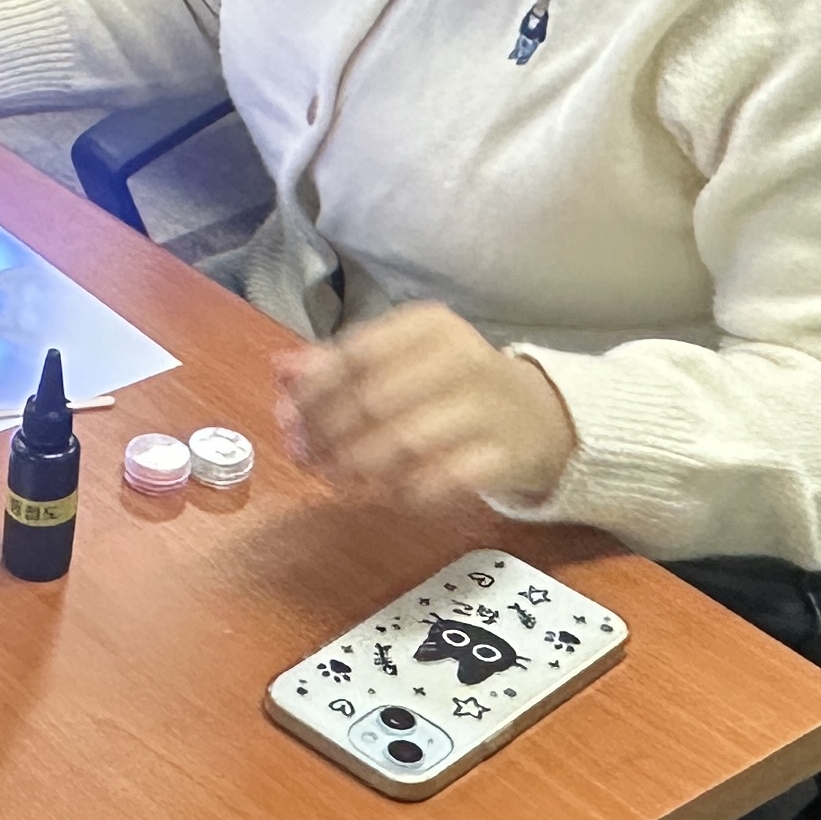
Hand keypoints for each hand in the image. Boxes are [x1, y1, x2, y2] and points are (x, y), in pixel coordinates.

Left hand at [273, 302, 578, 516]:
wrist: (539, 418)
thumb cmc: (452, 385)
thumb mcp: (401, 359)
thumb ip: (339, 363)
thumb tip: (281, 369)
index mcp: (429, 326)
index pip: (356, 354)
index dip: (314, 392)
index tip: (288, 420)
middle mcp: (462, 358)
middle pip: (375, 399)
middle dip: (328, 433)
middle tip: (305, 457)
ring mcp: (489, 407)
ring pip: (405, 440)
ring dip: (359, 464)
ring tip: (334, 478)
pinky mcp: (506, 454)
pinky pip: (443, 478)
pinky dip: (406, 490)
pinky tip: (386, 493)